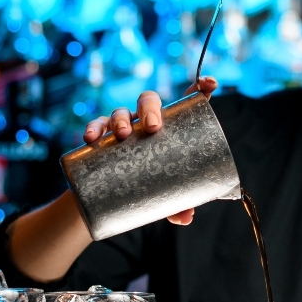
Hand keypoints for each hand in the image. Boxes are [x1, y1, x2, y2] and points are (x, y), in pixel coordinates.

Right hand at [81, 77, 218, 225]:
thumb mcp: (165, 196)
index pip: (185, 103)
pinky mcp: (101, 139)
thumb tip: (185, 217)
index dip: (199, 88)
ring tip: (123, 134)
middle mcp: (144, 122)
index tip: (211, 84)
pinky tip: (91, 137)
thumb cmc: (148, 187)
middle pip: (149, 100)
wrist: (110, 196)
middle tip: (152, 127)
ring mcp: (122, 128)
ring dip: (121, 118)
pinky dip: (93, 128)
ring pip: (121, 111)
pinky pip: (95, 126)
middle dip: (150, 108)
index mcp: (168, 128)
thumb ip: (177, 205)